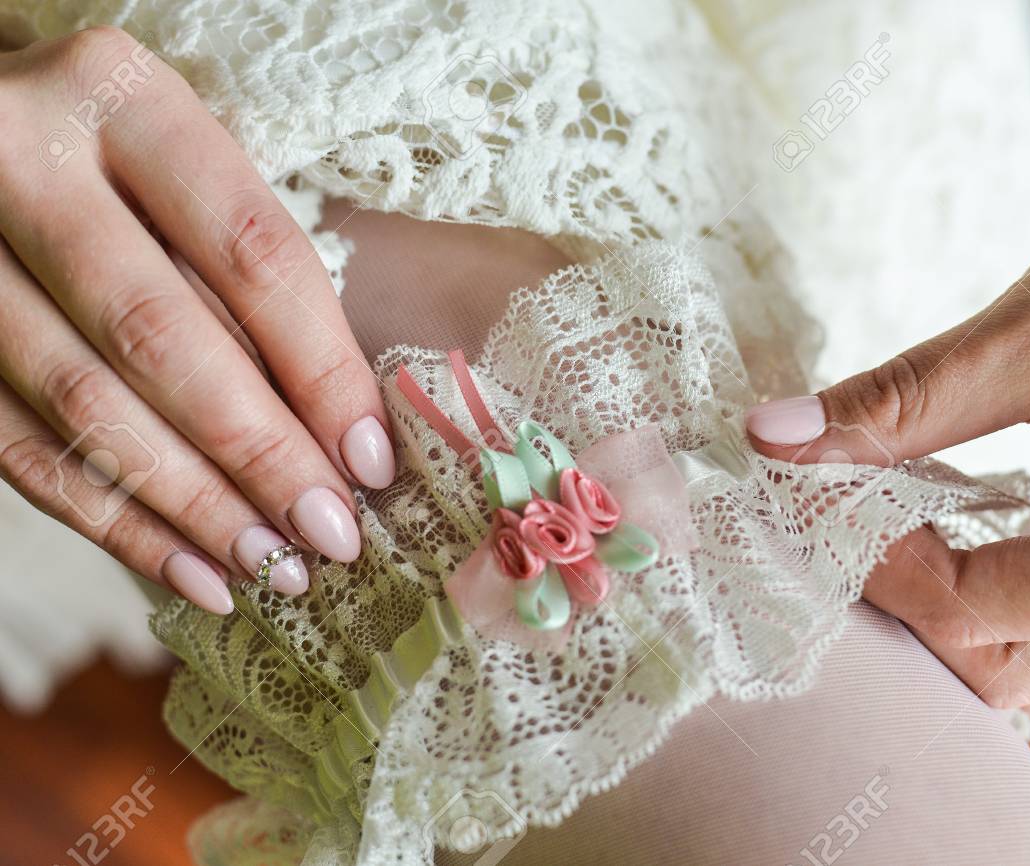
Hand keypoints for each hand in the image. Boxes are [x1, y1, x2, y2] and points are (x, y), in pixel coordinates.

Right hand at [0, 28, 395, 613]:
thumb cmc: (114, 155)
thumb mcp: (187, 163)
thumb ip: (247, 265)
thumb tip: (348, 433)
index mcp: (121, 98)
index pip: (252, 254)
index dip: (321, 370)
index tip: (369, 461)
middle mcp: (23, 159)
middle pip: (164, 338)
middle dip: (260, 456)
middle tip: (329, 536)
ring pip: (84, 406)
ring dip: (192, 507)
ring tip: (271, 568)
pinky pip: (21, 451)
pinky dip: (115, 524)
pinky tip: (191, 573)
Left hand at [746, 79, 1029, 713]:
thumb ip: (901, 401)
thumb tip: (772, 438)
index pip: (979, 615)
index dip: (876, 565)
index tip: (805, 497)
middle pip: (1005, 668)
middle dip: (905, 606)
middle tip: (828, 520)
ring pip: (1029, 651)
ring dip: (940, 599)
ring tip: (868, 515)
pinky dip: (982, 575)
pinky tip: (930, 511)